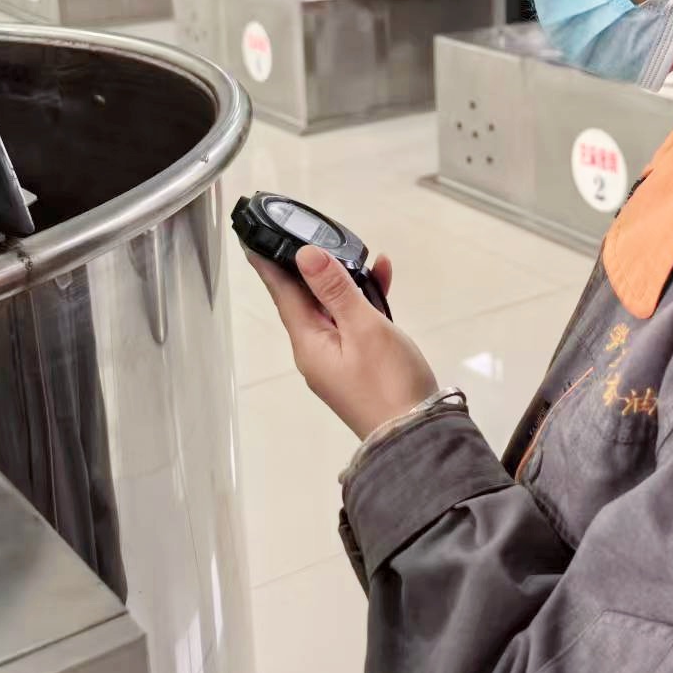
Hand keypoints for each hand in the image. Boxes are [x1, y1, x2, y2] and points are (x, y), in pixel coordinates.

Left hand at [248, 246, 438, 439]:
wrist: (416, 435)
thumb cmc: (389, 384)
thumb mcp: (363, 327)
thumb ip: (335, 289)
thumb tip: (306, 256)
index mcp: (309, 344)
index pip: (283, 294)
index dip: (270, 265)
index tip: (256, 240)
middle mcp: (316, 353)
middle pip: (307, 300)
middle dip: (312, 268)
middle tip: (310, 236)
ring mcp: (338, 360)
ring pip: (334, 310)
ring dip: (345, 283)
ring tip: (360, 255)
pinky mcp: (359, 365)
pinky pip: (353, 325)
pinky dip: (364, 303)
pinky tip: (382, 284)